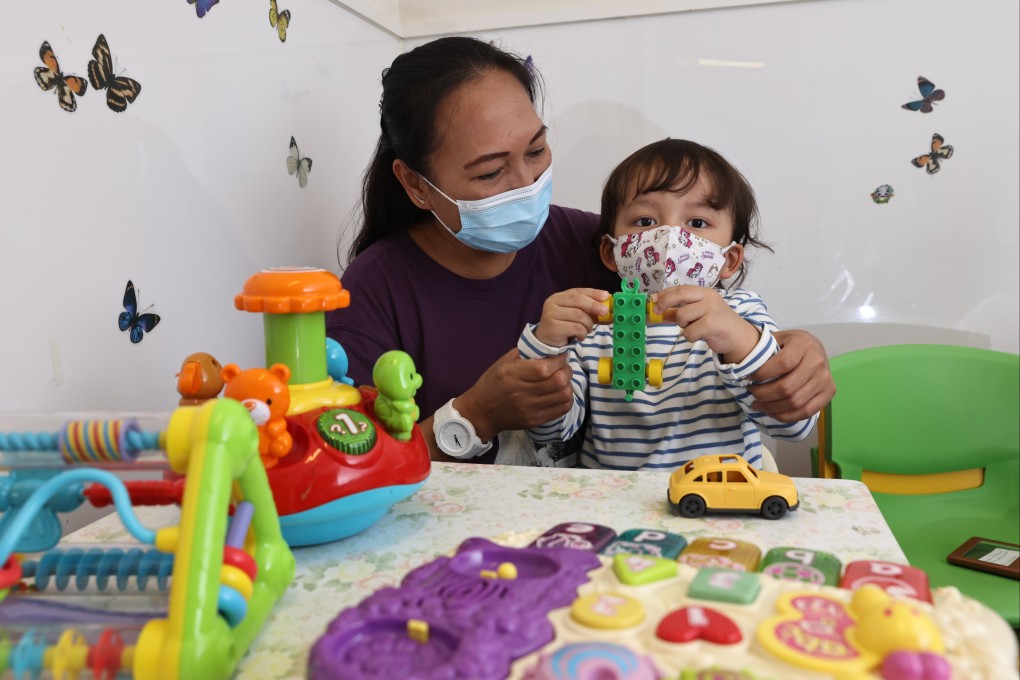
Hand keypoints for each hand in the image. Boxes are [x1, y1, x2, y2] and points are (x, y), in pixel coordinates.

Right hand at [456, 348, 573, 440]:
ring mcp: (529, 409)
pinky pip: (562, 409)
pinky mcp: (535, 421)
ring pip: (564, 396)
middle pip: (558, 382)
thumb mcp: (502, 363)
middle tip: (563, 368)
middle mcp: (521, 393)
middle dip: (566, 371)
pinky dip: (566, 399)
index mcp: (511, 375)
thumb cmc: (492, 383)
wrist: (481, 412)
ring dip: (568, 385)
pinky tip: (559, 393)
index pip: (543, 368)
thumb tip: (548, 347)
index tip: (560, 357)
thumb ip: (525, 353)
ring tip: (562, 381)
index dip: (558, 361)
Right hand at [533, 288, 608, 347]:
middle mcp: (553, 303)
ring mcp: (551, 314)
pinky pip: (575, 328)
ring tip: (588, 330)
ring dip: (588, 324)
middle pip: (578, 301)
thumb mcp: (575, 314)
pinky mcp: (553, 327)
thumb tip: (608, 308)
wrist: (546, 339)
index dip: (593, 293)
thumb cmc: (564, 324)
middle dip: (594, 306)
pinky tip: (581, 336)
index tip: (605, 296)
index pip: (578, 292)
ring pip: (578, 315)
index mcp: (559, 296)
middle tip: (605, 312)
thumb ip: (588, 309)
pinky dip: (583, 333)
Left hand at [652, 286, 759, 361]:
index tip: (653, 300)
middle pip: (680, 294)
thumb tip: (660, 311)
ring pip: (682, 315)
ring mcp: (711, 309)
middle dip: (665, 302)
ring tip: (693, 328)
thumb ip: (680, 311)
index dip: (665, 294)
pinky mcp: (712, 324)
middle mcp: (708, 297)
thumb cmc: (716, 324)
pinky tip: (700, 335)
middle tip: (657, 312)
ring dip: (682, 325)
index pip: (681, 288)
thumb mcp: (698, 315)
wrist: (738, 337)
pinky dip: (690, 336)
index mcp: (704, 292)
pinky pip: (689, 331)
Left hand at [748, 329, 834, 421]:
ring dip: (772, 408)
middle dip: (764, 394)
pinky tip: (772, 412)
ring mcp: (826, 379)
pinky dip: (786, 416)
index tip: (750, 377)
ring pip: (795, 402)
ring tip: (758, 405)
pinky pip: (806, 411)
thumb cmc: (789, 344)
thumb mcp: (777, 338)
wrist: (812, 348)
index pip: (783, 363)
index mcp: (804, 344)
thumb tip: (745, 370)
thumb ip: (764, 351)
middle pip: (787, 387)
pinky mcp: (829, 392)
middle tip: (751, 393)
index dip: (763, 374)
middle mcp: (818, 361)